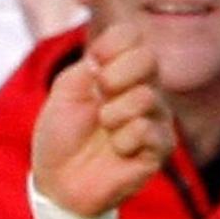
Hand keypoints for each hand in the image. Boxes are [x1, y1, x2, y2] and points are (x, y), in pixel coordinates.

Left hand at [28, 21, 176, 218]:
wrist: (59, 182)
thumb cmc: (62, 136)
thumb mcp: (63, 94)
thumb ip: (85, 69)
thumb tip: (103, 57)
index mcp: (120, 70)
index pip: (131, 36)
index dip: (111, 45)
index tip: (91, 66)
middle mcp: (144, 88)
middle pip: (148, 58)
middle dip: (114, 76)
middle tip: (98, 97)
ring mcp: (156, 118)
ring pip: (146, 97)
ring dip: (113, 115)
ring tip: (104, 130)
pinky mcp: (160, 148)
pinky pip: (147, 130)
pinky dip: (123, 140)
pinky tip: (118, 150)